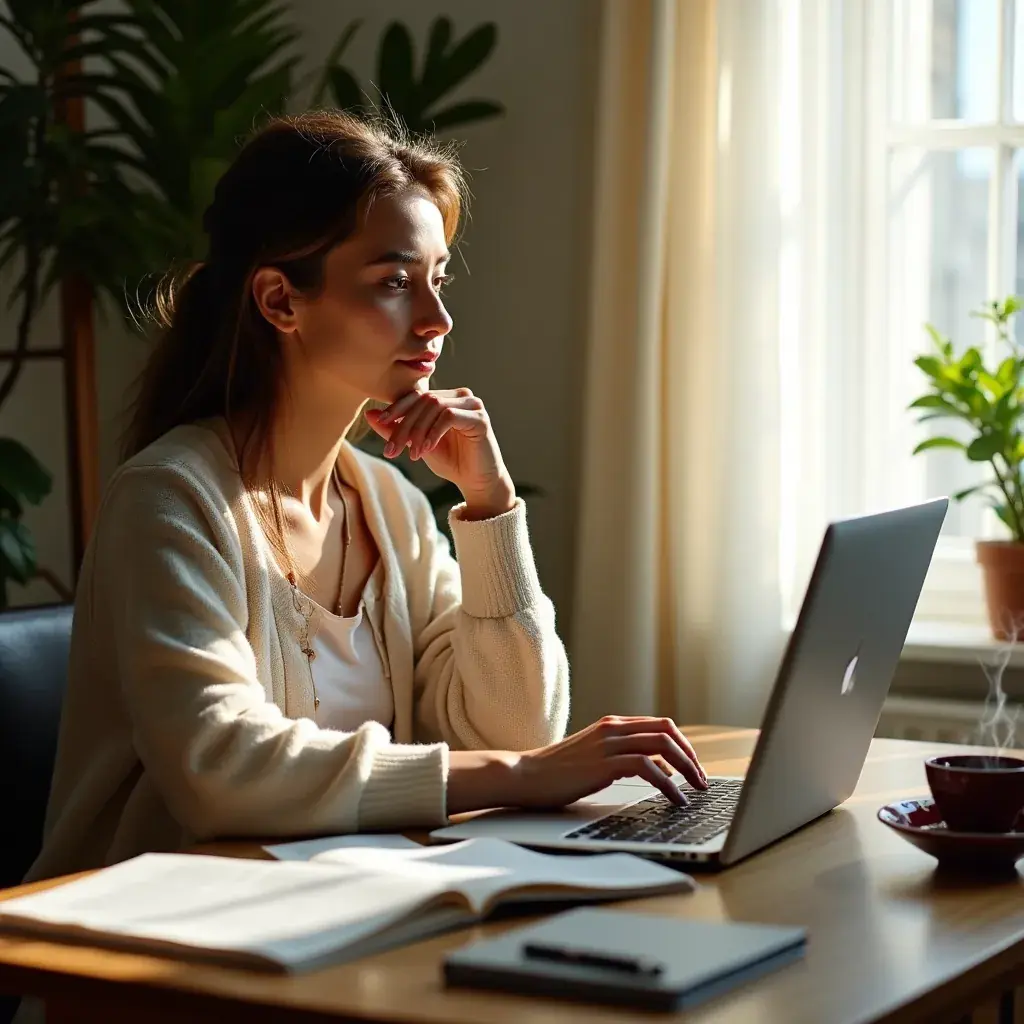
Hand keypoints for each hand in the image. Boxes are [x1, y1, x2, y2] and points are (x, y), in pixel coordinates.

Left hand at [365, 388, 514, 518]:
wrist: (478, 482)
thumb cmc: (451, 462)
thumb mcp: (418, 444)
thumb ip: (396, 429)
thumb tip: (369, 414)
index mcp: (446, 397)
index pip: (416, 395)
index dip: (396, 408)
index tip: (380, 423)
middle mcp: (460, 395)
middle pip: (424, 400)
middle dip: (404, 424)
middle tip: (392, 449)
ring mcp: (472, 404)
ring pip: (434, 406)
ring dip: (418, 431)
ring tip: (411, 455)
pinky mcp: (480, 418)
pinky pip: (449, 417)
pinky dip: (433, 433)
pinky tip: (425, 450)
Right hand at [446, 716, 708, 814]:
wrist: (523, 775)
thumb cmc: (556, 772)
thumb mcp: (595, 758)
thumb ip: (625, 757)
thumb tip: (660, 772)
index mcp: (612, 724)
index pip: (662, 725)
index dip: (684, 745)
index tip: (694, 767)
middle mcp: (613, 728)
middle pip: (668, 731)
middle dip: (691, 756)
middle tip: (701, 780)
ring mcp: (608, 744)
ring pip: (663, 746)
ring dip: (687, 769)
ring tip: (696, 791)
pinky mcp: (604, 764)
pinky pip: (649, 768)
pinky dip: (669, 785)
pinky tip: (675, 800)